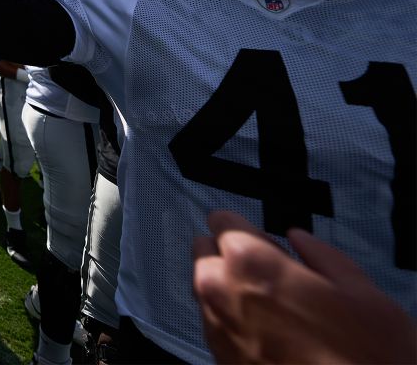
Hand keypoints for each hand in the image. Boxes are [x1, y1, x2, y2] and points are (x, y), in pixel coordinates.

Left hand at [193, 210, 416, 363]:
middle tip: (268, 269)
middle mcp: (221, 294)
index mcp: (251, 264)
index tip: (258, 234)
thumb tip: (300, 240)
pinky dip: (229, 320)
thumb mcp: (361, 290)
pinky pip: (213, 325)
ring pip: (204, 290)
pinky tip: (266, 331)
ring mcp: (216, 330)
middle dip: (229, 255)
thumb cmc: (367, 357)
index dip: (243, 225)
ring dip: (227, 288)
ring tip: (271, 304)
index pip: (222, 220)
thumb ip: (320, 254)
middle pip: (205, 253)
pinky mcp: (220, 360)